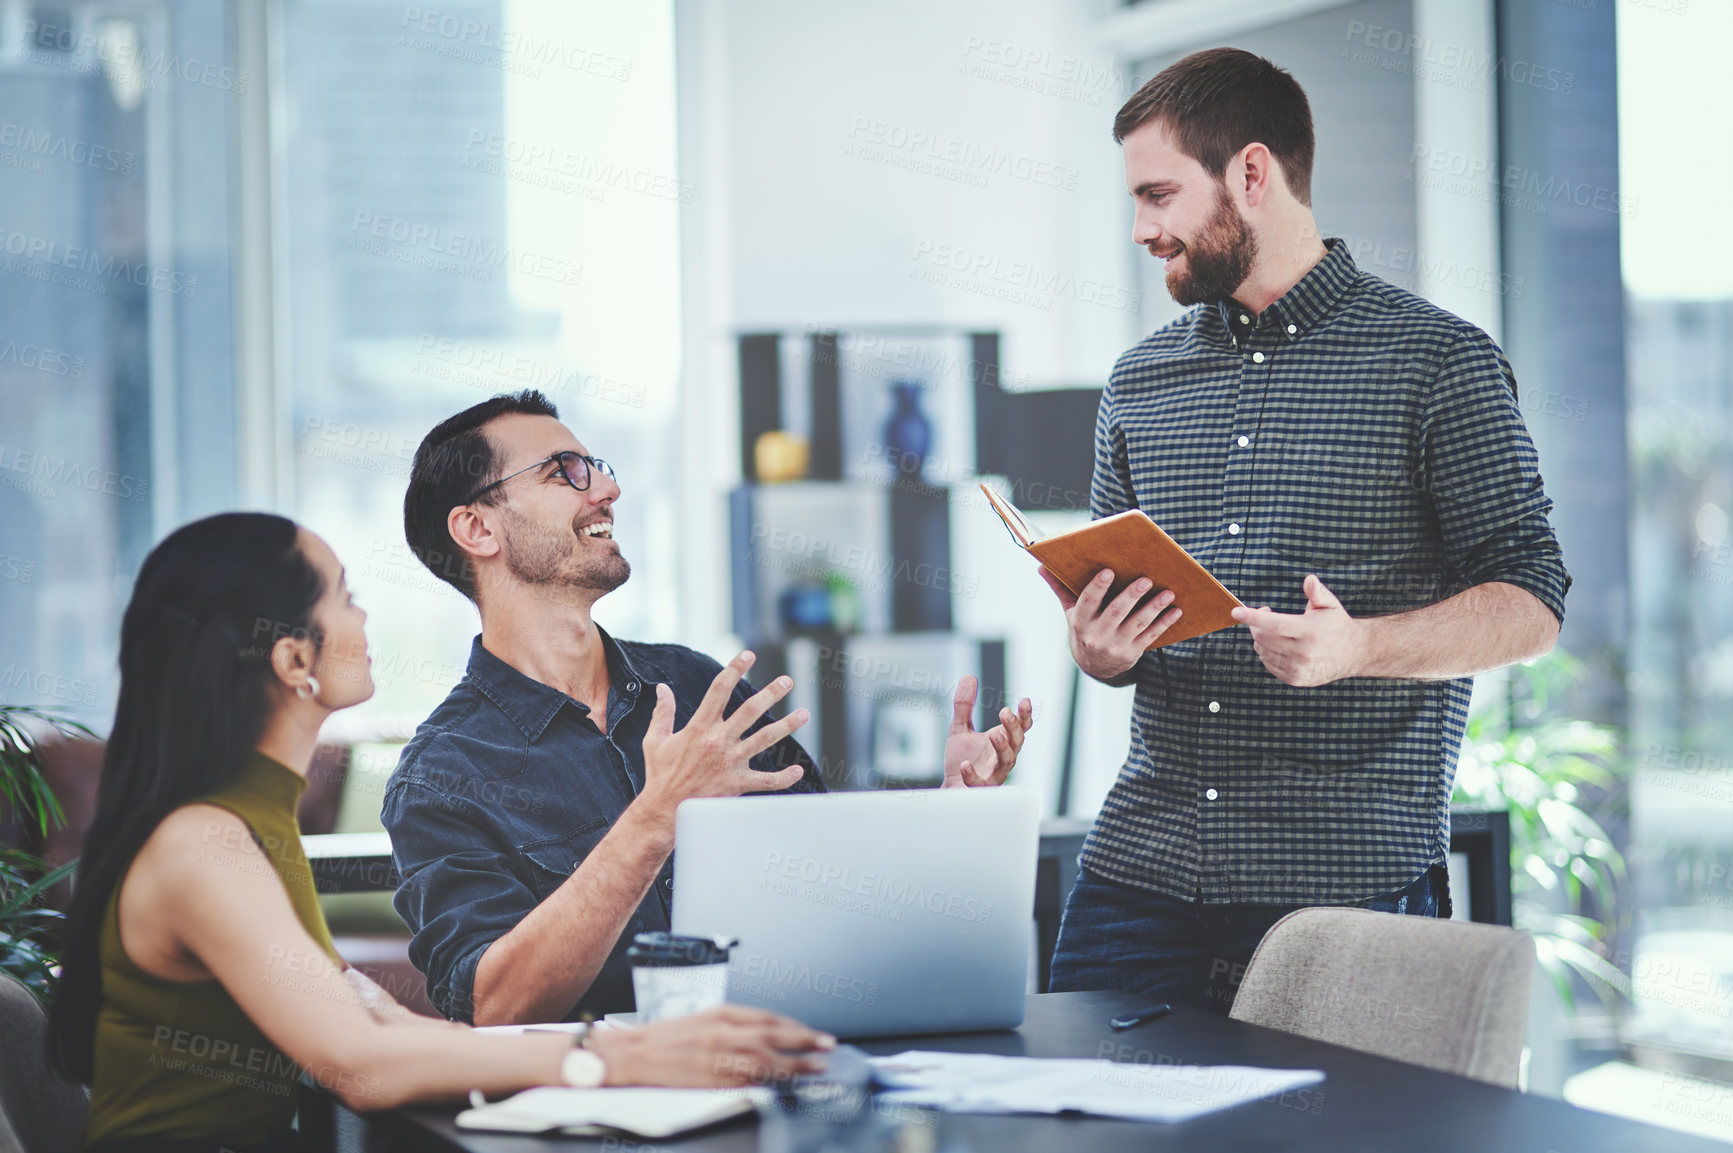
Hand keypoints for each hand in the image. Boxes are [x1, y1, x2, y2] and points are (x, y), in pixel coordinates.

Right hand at [589, 1005, 835, 1086]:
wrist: (633, 1053)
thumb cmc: (665, 1039)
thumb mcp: (702, 1021)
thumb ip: (732, 1026)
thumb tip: (764, 1035)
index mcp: (722, 1013)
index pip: (768, 1018)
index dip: (794, 1026)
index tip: (813, 1033)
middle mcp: (725, 1030)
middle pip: (775, 1034)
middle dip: (805, 1039)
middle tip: (828, 1045)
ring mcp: (720, 1054)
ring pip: (768, 1058)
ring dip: (796, 1062)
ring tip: (817, 1067)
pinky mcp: (712, 1077)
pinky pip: (749, 1079)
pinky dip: (771, 1080)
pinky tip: (786, 1084)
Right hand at [639, 652, 808, 819]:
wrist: (664, 811)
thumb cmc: (660, 775)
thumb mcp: (656, 740)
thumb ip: (662, 713)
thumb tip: (662, 688)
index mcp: (699, 727)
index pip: (719, 690)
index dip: (734, 669)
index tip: (748, 655)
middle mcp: (718, 741)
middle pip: (750, 710)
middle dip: (770, 693)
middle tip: (787, 680)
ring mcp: (730, 762)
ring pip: (764, 740)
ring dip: (787, 726)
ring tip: (804, 713)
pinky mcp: (737, 784)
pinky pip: (766, 780)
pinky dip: (784, 777)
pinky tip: (797, 769)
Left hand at [941, 676, 1032, 787]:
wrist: (951, 787)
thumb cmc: (962, 759)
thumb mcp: (960, 728)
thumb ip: (964, 705)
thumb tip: (968, 677)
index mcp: (1002, 741)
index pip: (1020, 728)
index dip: (1024, 715)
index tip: (1024, 701)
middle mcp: (1003, 757)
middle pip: (1017, 742)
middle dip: (1013, 727)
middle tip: (1005, 712)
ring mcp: (994, 774)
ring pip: (1006, 762)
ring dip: (1002, 747)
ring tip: (994, 734)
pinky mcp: (981, 789)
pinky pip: (981, 783)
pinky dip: (973, 775)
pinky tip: (965, 765)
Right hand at [1038, 566, 1181, 680]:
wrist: (1094, 666)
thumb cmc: (1083, 629)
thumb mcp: (1070, 612)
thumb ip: (1060, 588)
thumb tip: (1041, 566)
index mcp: (1080, 621)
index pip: (1087, 602)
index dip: (1098, 587)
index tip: (1109, 571)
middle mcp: (1097, 635)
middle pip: (1115, 612)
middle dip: (1131, 595)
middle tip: (1146, 579)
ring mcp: (1116, 645)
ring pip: (1137, 624)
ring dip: (1154, 608)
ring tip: (1168, 593)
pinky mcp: (1132, 653)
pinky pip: (1150, 636)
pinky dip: (1164, 623)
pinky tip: (1175, 610)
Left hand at [1230, 574, 1364, 686]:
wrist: (1354, 654)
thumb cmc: (1337, 625)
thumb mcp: (1330, 605)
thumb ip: (1317, 592)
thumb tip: (1309, 579)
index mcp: (1310, 632)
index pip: (1275, 624)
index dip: (1253, 618)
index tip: (1236, 611)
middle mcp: (1303, 652)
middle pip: (1264, 638)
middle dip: (1256, 624)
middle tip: (1264, 613)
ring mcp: (1298, 668)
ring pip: (1263, 651)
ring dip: (1261, 638)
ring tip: (1274, 629)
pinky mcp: (1295, 679)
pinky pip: (1268, 664)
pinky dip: (1266, 652)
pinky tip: (1278, 644)